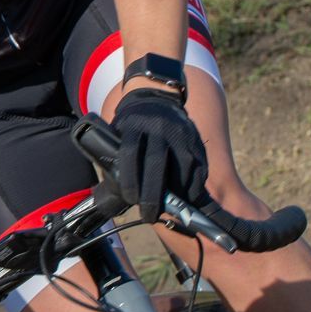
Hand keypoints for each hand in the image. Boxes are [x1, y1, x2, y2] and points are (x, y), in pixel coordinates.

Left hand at [111, 87, 210, 223]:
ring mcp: (181, 132)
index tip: (130, 199)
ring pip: (182, 167)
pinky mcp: (196, 140)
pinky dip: (193, 186)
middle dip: (152, 194)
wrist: (156, 97)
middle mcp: (159, 127)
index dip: (129, 179)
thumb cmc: (132, 124)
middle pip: (157, 163)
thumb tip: (112, 193)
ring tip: (169, 210)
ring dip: (177, 193)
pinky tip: (186, 198)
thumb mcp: (119, 131)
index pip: (130, 154)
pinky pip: (198, 167)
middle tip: (149, 214)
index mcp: (134, 125)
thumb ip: (117, 155)